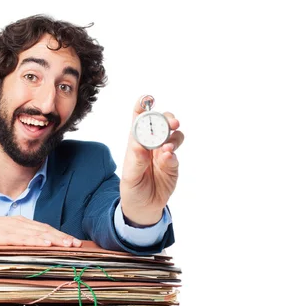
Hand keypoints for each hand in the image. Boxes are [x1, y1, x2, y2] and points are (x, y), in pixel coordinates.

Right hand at [0, 215, 81, 246]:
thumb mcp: (4, 236)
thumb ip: (19, 239)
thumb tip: (36, 249)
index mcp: (20, 223)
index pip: (44, 229)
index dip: (60, 235)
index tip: (74, 242)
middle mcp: (18, 223)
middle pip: (45, 230)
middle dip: (62, 237)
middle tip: (77, 244)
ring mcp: (10, 228)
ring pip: (37, 234)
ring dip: (54, 239)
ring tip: (68, 245)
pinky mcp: (1, 236)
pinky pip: (22, 239)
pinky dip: (36, 241)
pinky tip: (46, 245)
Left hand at [120, 96, 184, 225]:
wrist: (143, 206)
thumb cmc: (132, 187)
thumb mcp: (130, 176)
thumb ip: (136, 161)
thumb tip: (139, 145)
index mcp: (136, 141)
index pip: (139, 119)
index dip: (143, 106)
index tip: (148, 98)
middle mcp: (151, 144)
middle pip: (162, 123)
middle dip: (167, 119)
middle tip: (172, 122)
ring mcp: (163, 152)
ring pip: (173, 135)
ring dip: (173, 136)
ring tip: (167, 146)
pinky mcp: (172, 164)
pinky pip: (175, 154)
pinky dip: (173, 153)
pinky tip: (168, 157)